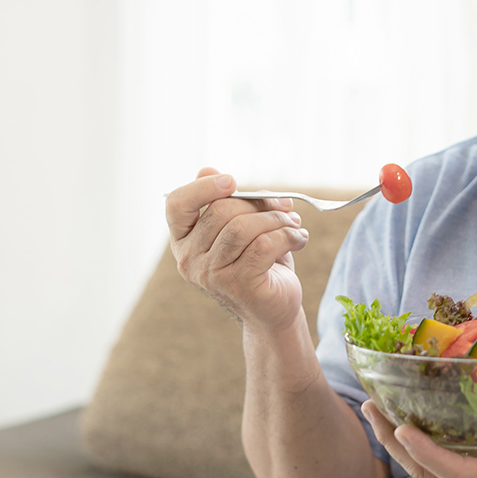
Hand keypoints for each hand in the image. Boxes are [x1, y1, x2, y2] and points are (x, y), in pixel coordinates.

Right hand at [165, 167, 309, 332]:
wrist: (274, 307)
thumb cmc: (258, 261)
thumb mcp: (243, 224)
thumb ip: (228, 199)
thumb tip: (208, 170)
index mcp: (184, 239)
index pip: (177, 205)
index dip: (203, 187)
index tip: (232, 181)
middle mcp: (190, 258)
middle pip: (221, 210)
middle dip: (259, 203)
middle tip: (284, 208)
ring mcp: (211, 275)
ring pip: (243, 227)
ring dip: (277, 220)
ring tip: (293, 225)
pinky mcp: (238, 285)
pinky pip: (264, 245)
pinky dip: (288, 236)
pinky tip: (299, 240)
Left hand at [361, 395, 476, 477]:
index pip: (457, 470)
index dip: (428, 453)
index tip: (404, 430)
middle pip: (428, 470)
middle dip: (396, 444)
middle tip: (372, 409)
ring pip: (426, 465)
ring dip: (397, 441)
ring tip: (374, 409)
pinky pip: (437, 454)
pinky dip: (414, 438)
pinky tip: (402, 413)